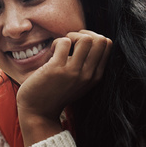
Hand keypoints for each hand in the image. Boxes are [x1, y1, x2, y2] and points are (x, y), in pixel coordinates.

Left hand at [17, 30, 111, 146]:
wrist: (37, 112)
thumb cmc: (55, 93)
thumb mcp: (78, 82)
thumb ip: (86, 66)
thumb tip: (88, 38)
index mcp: (95, 76)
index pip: (108, 45)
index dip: (92, 37)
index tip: (78, 45)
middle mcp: (88, 74)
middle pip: (101, 40)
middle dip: (84, 34)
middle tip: (70, 42)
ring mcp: (73, 72)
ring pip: (86, 39)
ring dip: (71, 36)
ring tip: (61, 46)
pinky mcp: (57, 69)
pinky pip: (64, 42)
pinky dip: (56, 42)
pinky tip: (51, 52)